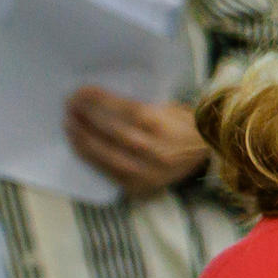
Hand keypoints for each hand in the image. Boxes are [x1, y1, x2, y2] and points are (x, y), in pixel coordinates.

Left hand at [64, 89, 205, 193]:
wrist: (208, 156)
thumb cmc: (186, 126)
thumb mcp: (170, 109)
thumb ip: (141, 105)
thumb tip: (99, 99)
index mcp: (167, 128)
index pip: (126, 110)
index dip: (100, 100)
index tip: (82, 91)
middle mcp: (158, 152)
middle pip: (112, 132)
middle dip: (86, 117)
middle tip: (69, 105)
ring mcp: (148, 172)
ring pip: (106, 155)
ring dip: (82, 138)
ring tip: (69, 124)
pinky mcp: (140, 186)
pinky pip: (108, 172)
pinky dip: (90, 157)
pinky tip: (79, 145)